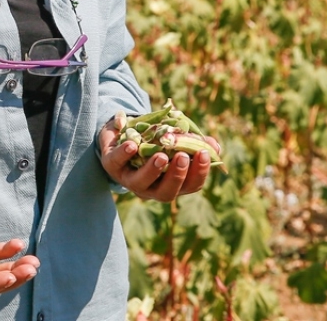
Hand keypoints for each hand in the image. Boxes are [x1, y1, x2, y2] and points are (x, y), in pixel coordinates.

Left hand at [98, 120, 220, 201]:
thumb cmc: (154, 140)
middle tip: (182, 157)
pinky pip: (116, 162)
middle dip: (176, 176)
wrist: (122, 133)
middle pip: (166, 192)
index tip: (204, 154)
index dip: (199, 173)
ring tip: (161, 156)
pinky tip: (133, 145)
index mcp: (171, 183)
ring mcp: (130, 179)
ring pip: (141, 183)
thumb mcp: (175, 139)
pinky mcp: (112, 165)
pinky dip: (124, 154)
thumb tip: (214, 146)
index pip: (190, 185)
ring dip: (152, 171)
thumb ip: (194, 142)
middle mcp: (151, 187)